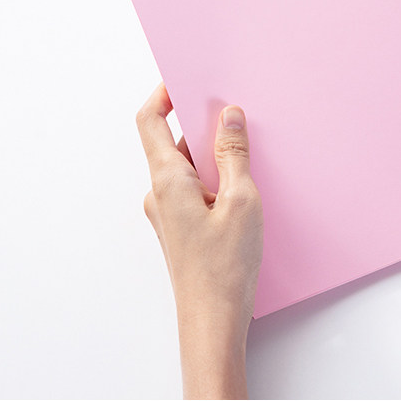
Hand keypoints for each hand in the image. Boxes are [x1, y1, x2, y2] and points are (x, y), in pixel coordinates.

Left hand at [136, 85, 262, 398]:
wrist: (212, 322)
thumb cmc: (224, 268)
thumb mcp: (241, 200)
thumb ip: (234, 154)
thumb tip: (229, 115)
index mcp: (166, 179)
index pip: (150, 122)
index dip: (163, 95)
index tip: (186, 78)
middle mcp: (160, 194)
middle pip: (173, 143)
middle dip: (202, 126)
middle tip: (235, 116)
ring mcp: (169, 214)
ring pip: (188, 169)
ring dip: (213, 158)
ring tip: (249, 157)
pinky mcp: (183, 230)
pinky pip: (195, 192)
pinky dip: (216, 182)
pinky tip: (245, 191)